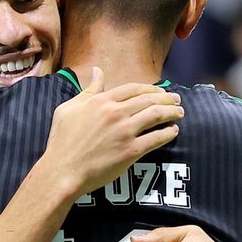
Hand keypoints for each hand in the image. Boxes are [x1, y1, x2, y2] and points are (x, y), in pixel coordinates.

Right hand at [40, 67, 182, 197]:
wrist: (63, 170)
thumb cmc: (61, 141)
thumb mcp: (69, 108)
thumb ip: (88, 90)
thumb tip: (96, 71)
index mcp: (102, 101)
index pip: (134, 89)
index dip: (151, 88)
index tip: (160, 91)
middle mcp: (116, 112)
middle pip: (149, 100)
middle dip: (167, 98)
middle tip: (177, 100)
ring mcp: (125, 132)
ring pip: (156, 116)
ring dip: (171, 112)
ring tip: (180, 112)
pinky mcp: (131, 151)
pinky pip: (156, 139)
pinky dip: (168, 133)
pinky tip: (173, 131)